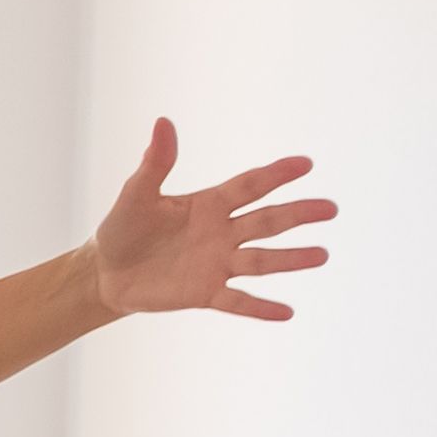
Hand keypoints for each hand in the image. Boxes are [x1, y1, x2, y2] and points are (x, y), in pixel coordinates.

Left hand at [82, 118, 334, 321]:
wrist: (106, 273)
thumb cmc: (123, 229)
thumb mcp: (136, 195)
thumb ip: (155, 164)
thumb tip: (163, 123)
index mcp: (210, 204)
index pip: (250, 186)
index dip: (276, 174)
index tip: (305, 164)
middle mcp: (222, 232)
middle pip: (266, 221)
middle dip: (298, 214)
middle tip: (330, 208)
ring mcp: (217, 263)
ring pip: (260, 260)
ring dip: (290, 259)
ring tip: (321, 255)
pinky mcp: (205, 293)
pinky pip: (237, 302)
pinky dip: (259, 308)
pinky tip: (286, 313)